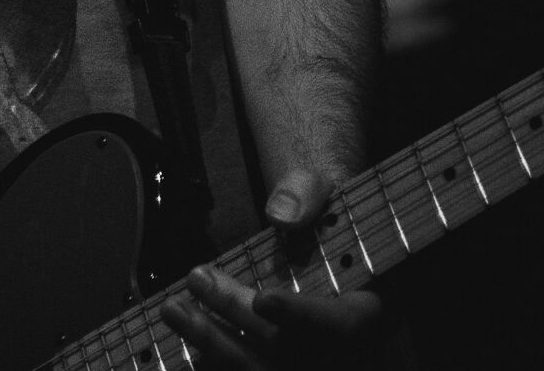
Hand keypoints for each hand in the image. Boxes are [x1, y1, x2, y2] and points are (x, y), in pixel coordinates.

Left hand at [160, 169, 389, 367]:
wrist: (327, 244)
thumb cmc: (328, 217)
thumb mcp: (327, 190)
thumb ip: (310, 194)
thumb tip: (281, 214)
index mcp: (370, 311)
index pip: (343, 326)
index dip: (302, 316)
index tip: (263, 299)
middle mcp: (344, 354)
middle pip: (287, 350)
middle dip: (235, 315)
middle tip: (195, 278)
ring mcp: (312, 367)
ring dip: (212, 342)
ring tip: (174, 309)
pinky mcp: (280, 368)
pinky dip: (214, 362)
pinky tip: (184, 339)